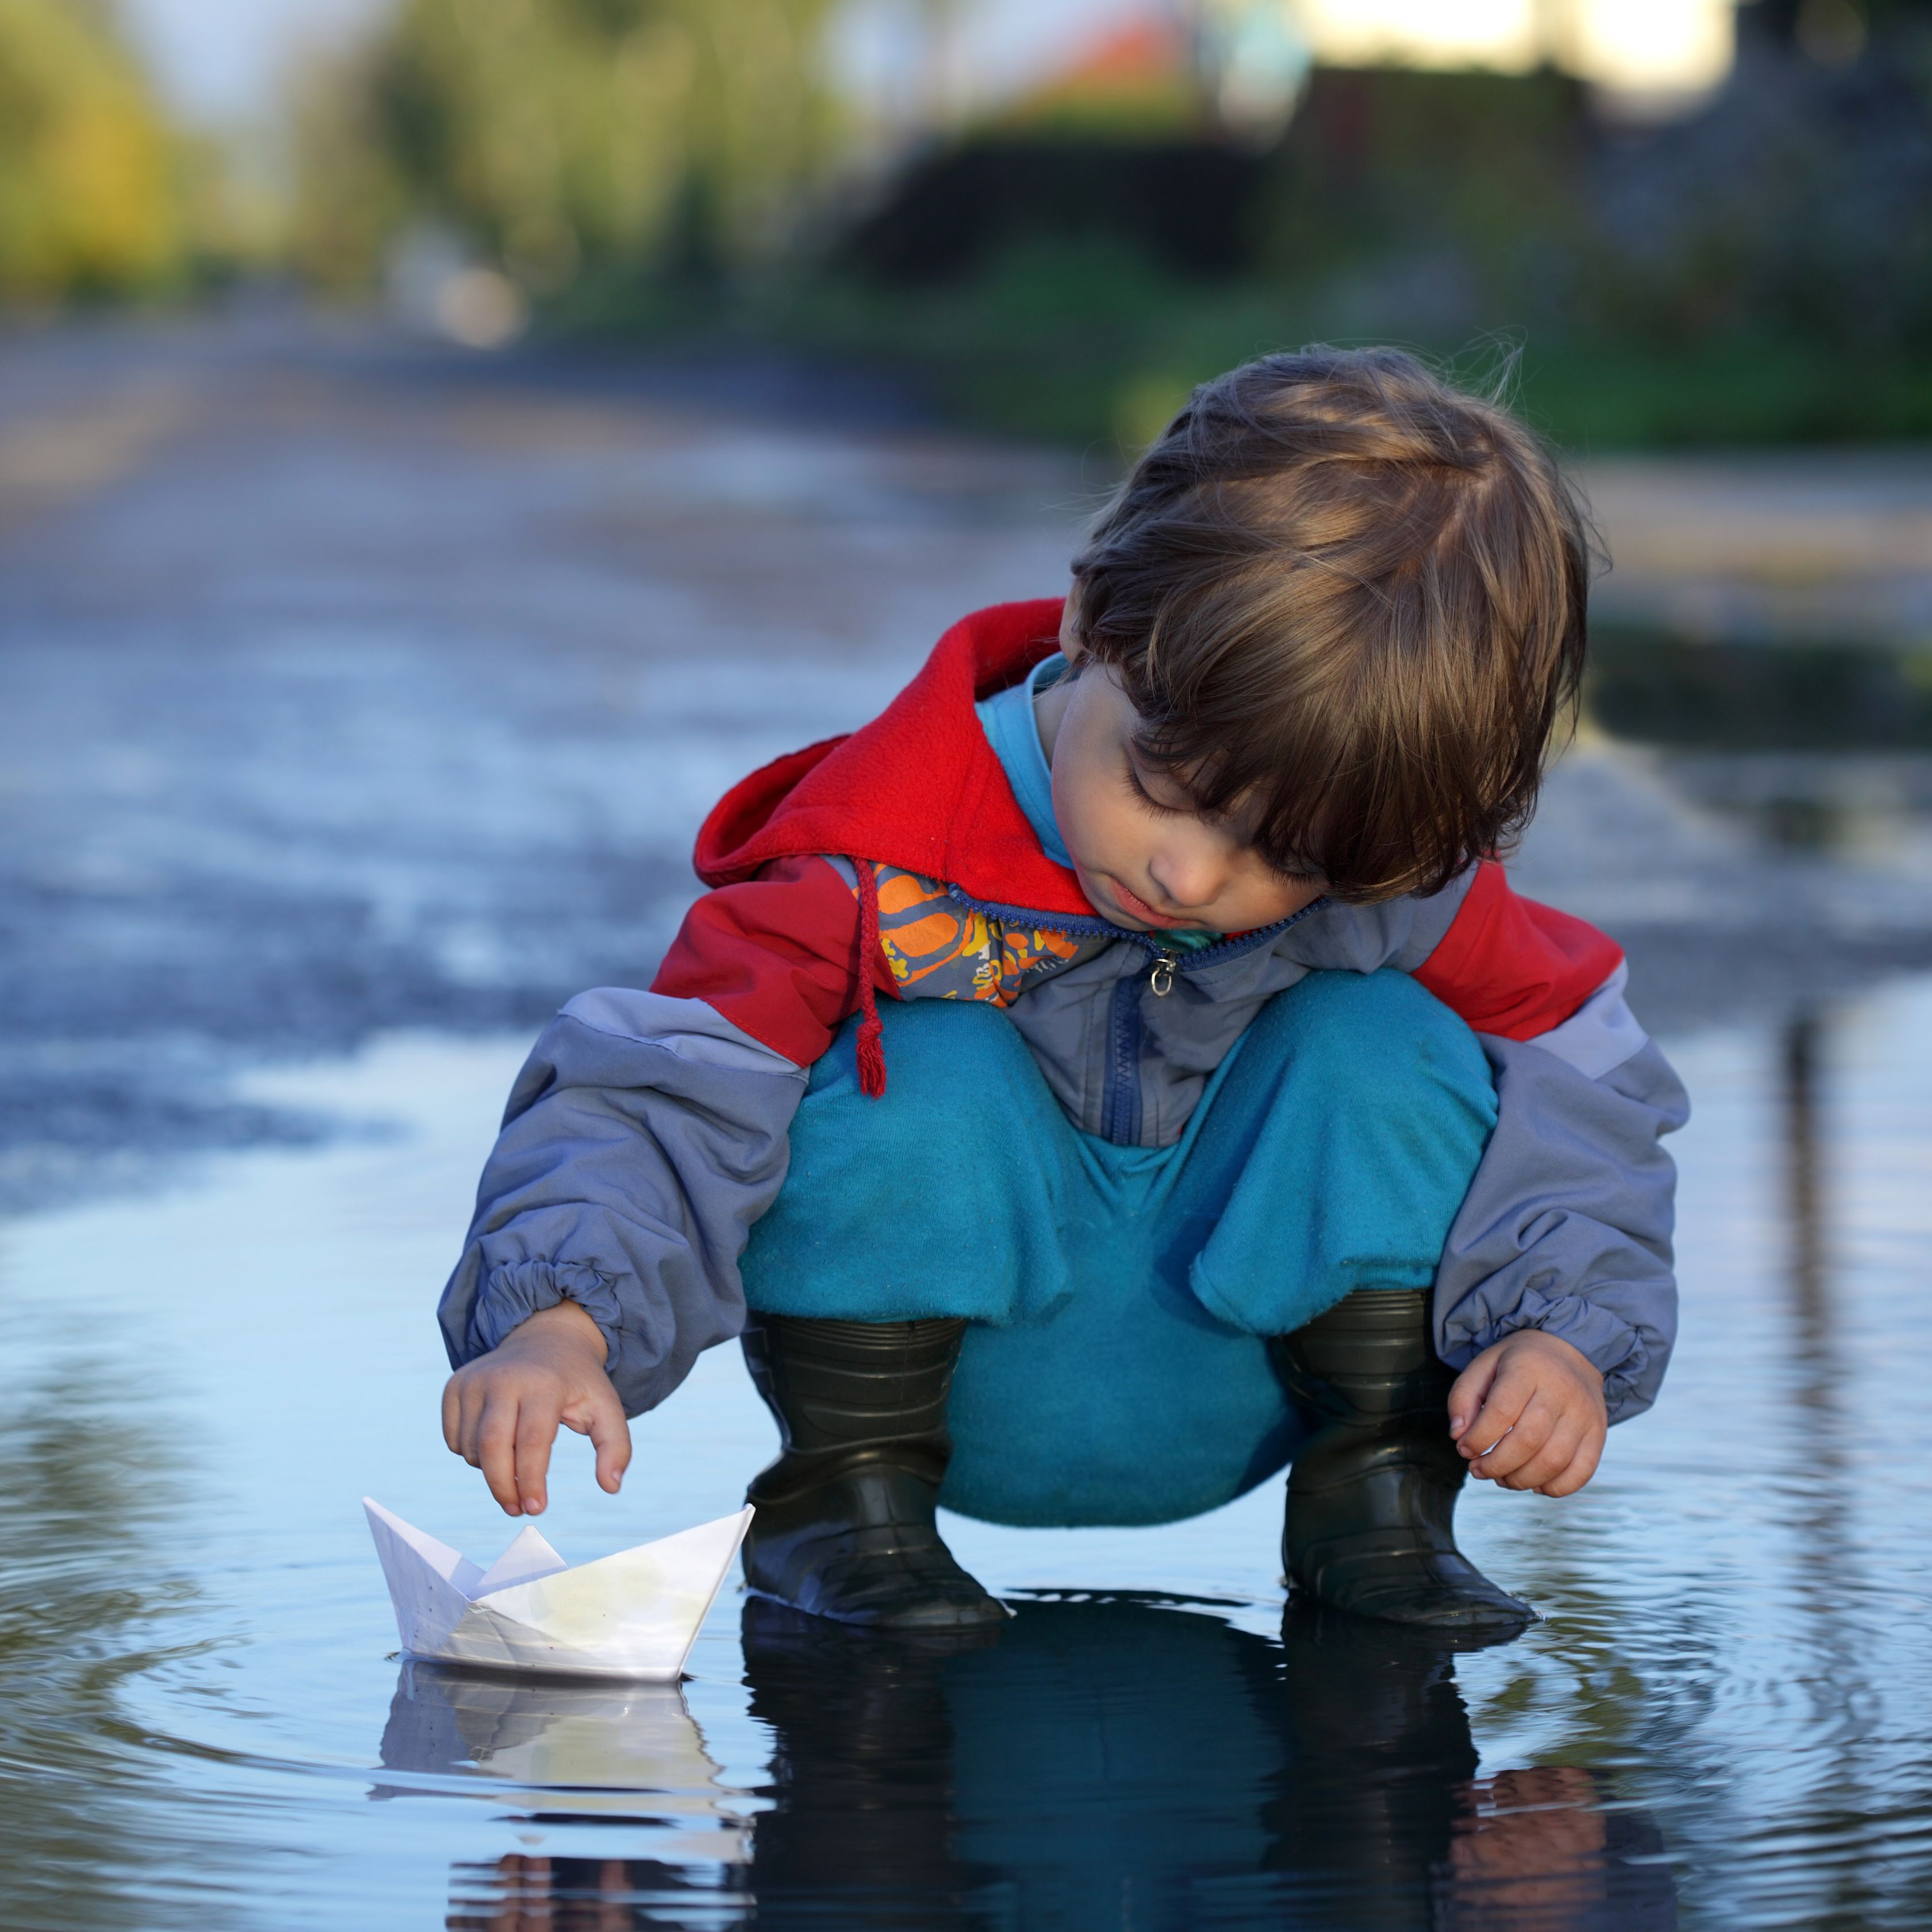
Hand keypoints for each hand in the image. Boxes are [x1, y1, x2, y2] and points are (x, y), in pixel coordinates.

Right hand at [441, 1300, 630, 1515]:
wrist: (545, 1339)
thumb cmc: (577, 1383)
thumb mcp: (606, 1408)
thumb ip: (616, 1447)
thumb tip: (611, 1487)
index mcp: (543, 1383)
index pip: (532, 1441)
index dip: (531, 1480)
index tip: (536, 1509)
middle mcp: (503, 1377)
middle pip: (492, 1446)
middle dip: (503, 1487)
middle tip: (518, 1510)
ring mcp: (474, 1380)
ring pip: (471, 1448)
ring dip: (490, 1471)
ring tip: (515, 1464)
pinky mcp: (454, 1385)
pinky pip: (453, 1439)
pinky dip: (471, 1455)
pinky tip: (495, 1444)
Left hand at [1447, 1330, 1606, 1496]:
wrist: (1569, 1352)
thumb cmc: (1517, 1365)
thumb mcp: (1483, 1366)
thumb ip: (1462, 1398)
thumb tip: (1459, 1435)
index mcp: (1528, 1368)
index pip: (1501, 1412)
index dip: (1478, 1439)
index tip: (1464, 1449)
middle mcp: (1561, 1390)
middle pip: (1528, 1441)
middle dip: (1496, 1465)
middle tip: (1479, 1470)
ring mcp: (1584, 1414)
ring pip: (1553, 1461)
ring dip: (1521, 1480)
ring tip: (1502, 1478)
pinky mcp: (1598, 1434)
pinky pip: (1581, 1472)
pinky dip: (1555, 1488)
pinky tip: (1534, 1483)